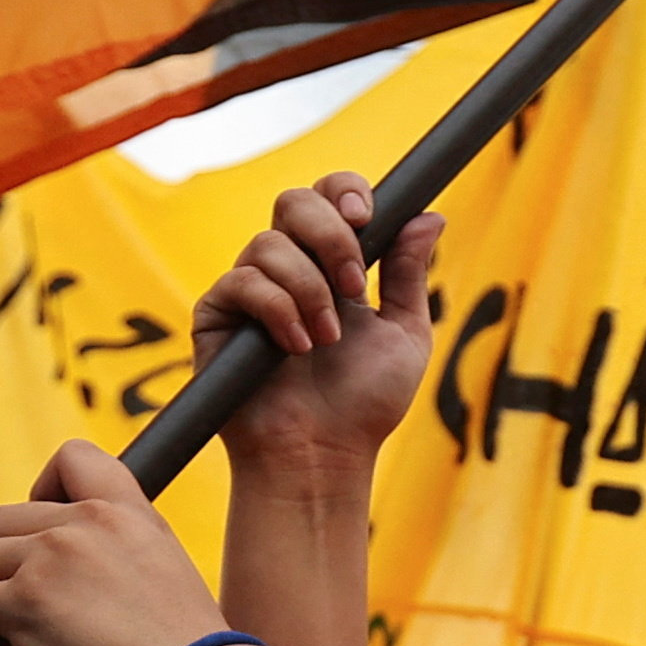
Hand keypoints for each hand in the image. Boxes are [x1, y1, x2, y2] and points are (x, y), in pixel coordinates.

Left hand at [0, 441, 232, 645]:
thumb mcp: (168, 576)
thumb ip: (122, 560)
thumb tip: (76, 592)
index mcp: (129, 512)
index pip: (71, 458)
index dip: (43, 488)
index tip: (46, 530)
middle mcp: (87, 524)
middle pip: (0, 519)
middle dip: (0, 561)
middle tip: (17, 602)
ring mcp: (52, 559)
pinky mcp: (24, 604)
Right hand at [208, 175, 441, 475]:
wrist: (324, 455)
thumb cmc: (365, 405)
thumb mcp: (405, 334)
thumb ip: (409, 274)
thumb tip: (428, 215)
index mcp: (332, 266)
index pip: (329, 198)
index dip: (344, 191)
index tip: (367, 216)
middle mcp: (288, 270)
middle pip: (293, 201)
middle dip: (330, 235)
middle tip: (353, 284)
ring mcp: (250, 291)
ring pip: (269, 243)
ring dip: (310, 290)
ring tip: (327, 341)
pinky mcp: (216, 316)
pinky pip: (242, 282)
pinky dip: (278, 311)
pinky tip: (296, 348)